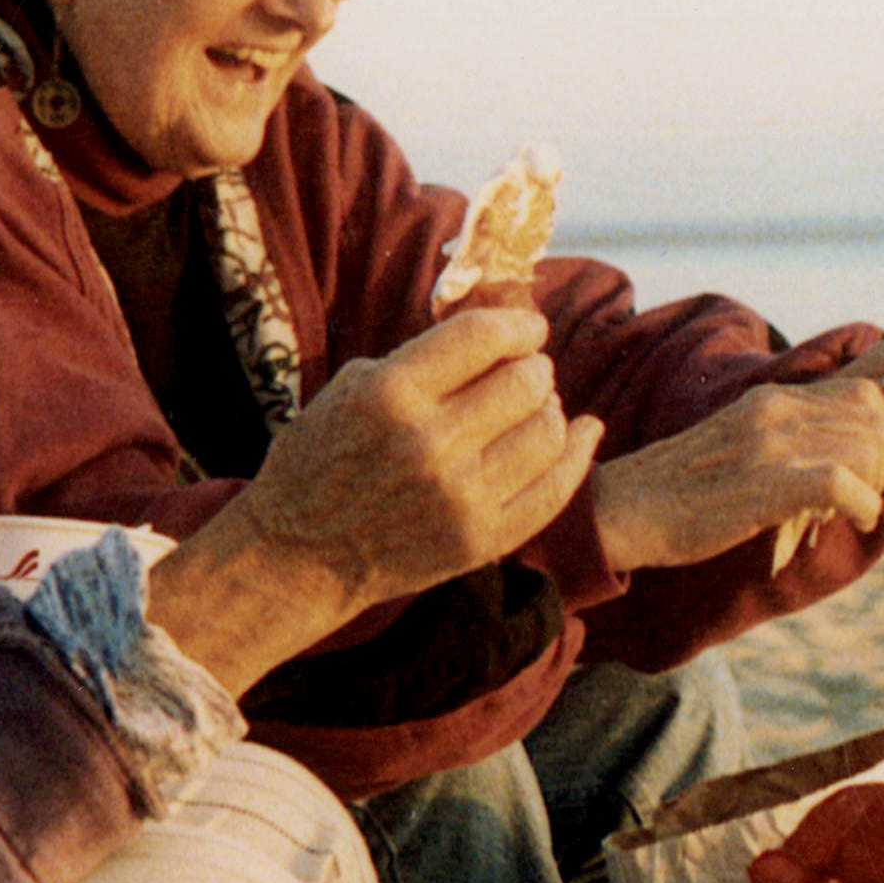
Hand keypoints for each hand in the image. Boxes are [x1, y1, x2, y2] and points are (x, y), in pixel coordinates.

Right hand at [242, 305, 600, 609]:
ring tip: (534, 409)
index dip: (518, 325)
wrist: (300, 557)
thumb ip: (419, 360)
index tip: (527, 329)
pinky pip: (555, 488)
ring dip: (549, 409)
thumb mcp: (350, 390)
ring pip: (548, 430)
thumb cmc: (319, 462)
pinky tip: (584, 432)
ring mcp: (459, 496)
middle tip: (525, 372)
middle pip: (525, 381)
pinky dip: (577, 453)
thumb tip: (490, 334)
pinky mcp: (480, 540)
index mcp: (390, 395)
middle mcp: (429, 443)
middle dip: (533, 368)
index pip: (483, 337)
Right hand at [591, 374, 883, 576]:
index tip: (878, 471)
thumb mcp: (743, 447)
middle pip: (878, 417)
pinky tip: (852, 521)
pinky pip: (844, 484)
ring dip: (877, 486)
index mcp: (773, 400)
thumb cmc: (684, 495)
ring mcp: (770, 445)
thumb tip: (853, 456)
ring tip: (854, 511)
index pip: (867, 392)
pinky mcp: (765, 483)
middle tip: (870, 493)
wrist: (625, 510)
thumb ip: (792, 439)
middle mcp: (776, 411)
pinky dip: (862, 506)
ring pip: (867, 448)